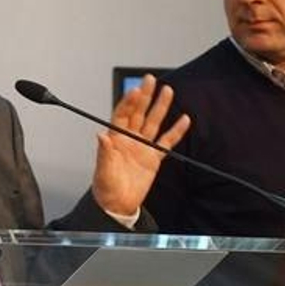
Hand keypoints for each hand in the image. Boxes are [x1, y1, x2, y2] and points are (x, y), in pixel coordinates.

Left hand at [90, 74, 190, 215]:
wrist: (117, 206)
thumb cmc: (106, 189)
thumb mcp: (102, 171)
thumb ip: (103, 153)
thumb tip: (100, 135)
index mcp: (115, 140)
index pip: (122, 115)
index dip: (128, 102)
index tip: (135, 90)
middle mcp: (129, 140)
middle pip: (139, 113)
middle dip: (145, 96)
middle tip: (150, 79)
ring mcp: (142, 148)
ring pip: (153, 122)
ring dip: (160, 107)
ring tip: (167, 91)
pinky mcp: (153, 159)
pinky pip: (167, 142)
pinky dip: (176, 131)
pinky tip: (184, 120)